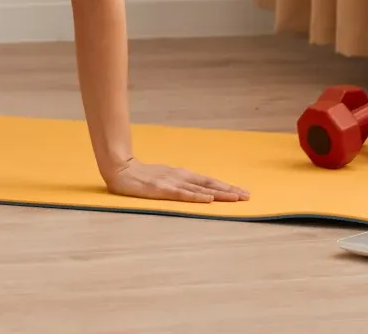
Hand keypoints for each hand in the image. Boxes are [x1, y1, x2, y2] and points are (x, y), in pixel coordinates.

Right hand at [102, 157, 249, 202]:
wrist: (120, 169)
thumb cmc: (142, 176)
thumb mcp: (165, 178)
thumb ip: (180, 184)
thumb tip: (200, 191)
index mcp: (182, 175)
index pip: (209, 181)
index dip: (226, 186)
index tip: (243, 192)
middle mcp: (180, 177)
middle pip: (209, 184)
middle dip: (229, 190)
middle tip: (247, 196)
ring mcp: (171, 183)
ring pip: (200, 188)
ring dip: (219, 193)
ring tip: (235, 198)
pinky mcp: (161, 189)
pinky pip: (182, 194)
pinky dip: (197, 196)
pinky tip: (208, 199)